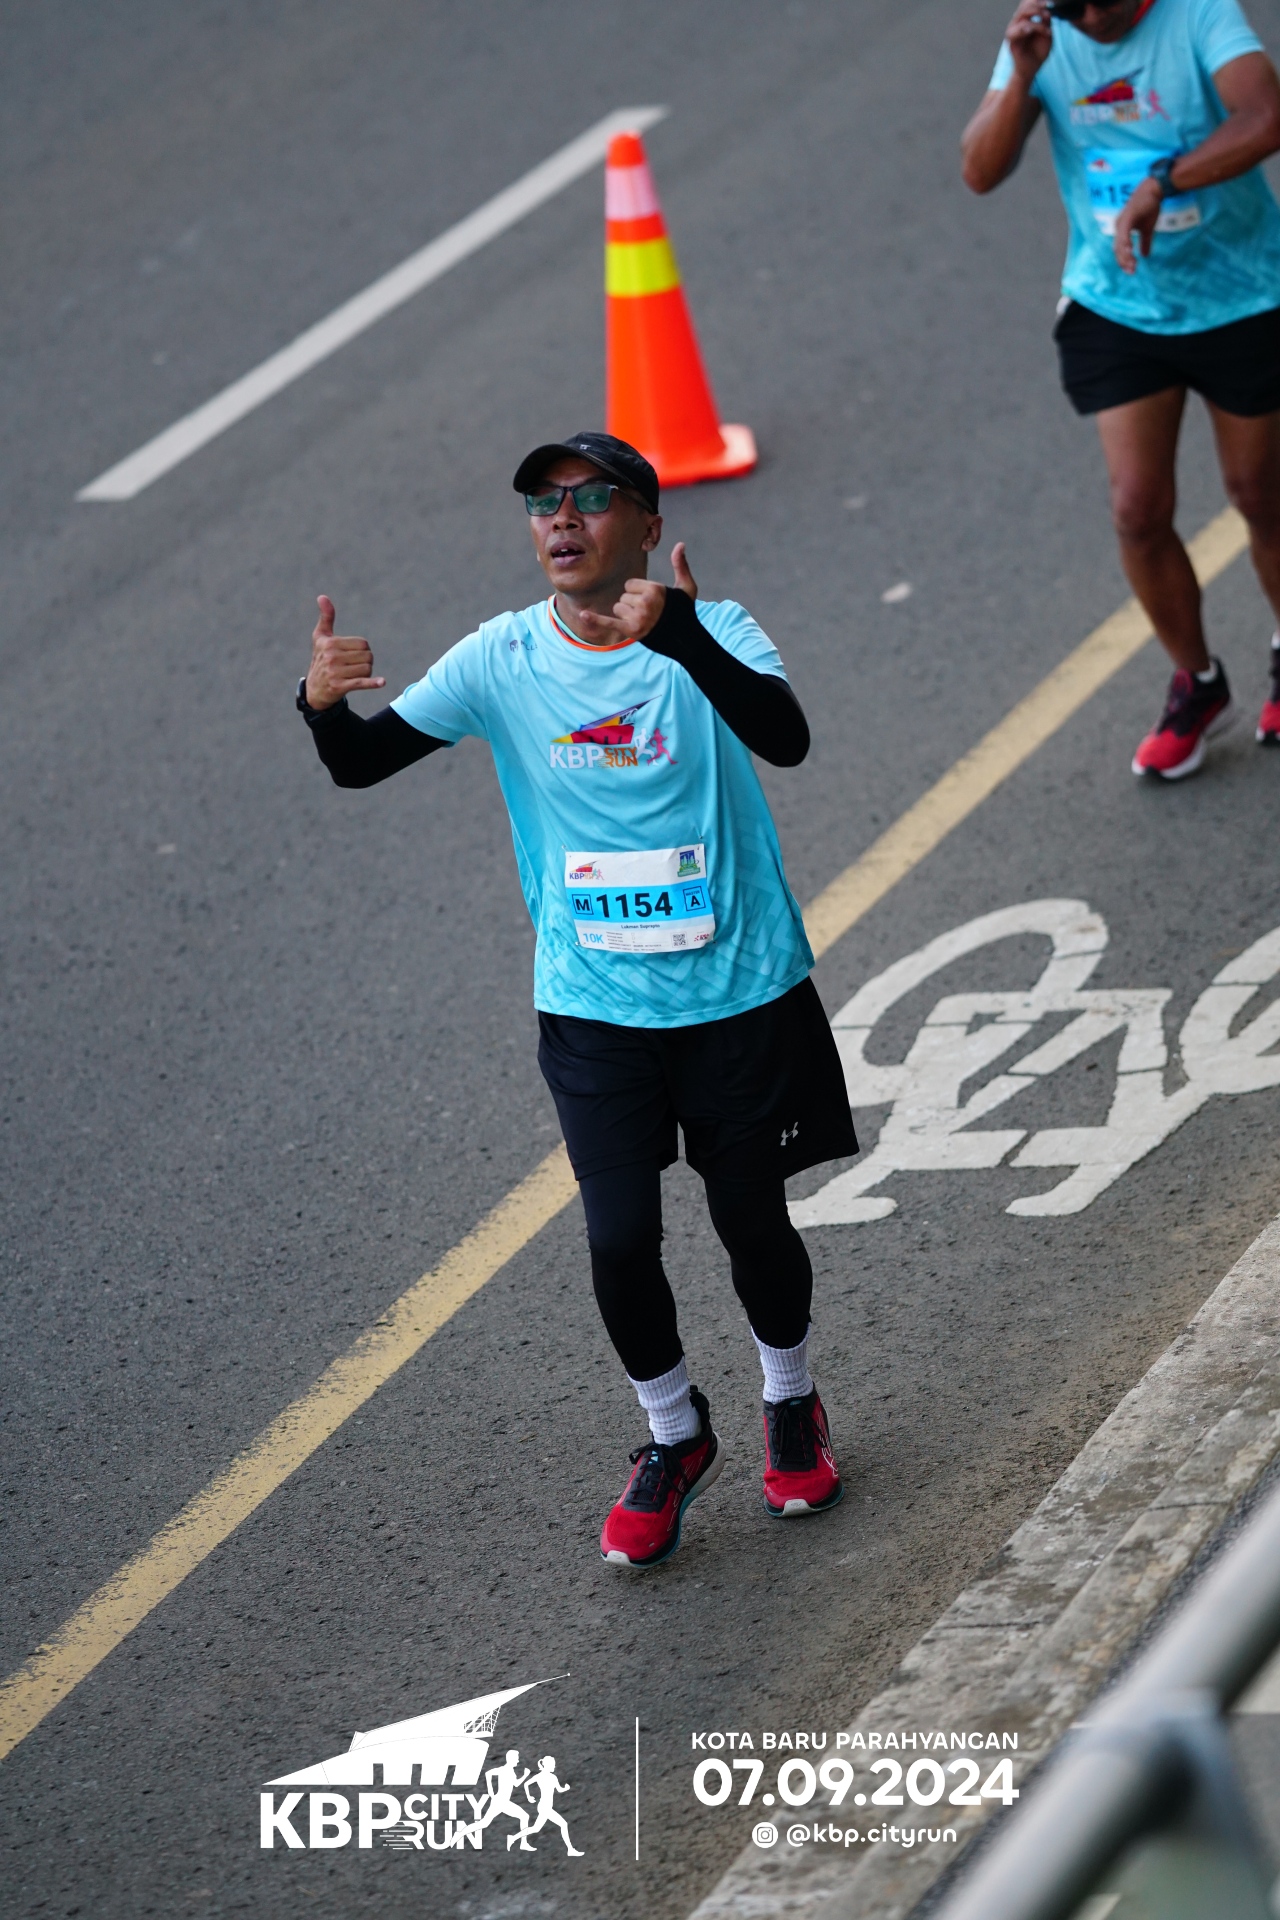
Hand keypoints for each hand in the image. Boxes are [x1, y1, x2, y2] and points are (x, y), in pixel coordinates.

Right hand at [305, 594, 385, 708]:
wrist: (314, 690)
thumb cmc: (320, 659)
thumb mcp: (320, 638)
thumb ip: (326, 617)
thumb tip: (323, 596)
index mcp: (330, 643)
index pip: (363, 644)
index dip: (363, 650)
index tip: (352, 656)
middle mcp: (331, 657)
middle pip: (367, 656)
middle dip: (366, 662)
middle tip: (353, 667)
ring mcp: (335, 672)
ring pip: (367, 669)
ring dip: (366, 674)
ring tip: (353, 676)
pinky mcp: (339, 687)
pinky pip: (361, 682)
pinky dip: (373, 683)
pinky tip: (382, 682)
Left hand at [570, 543, 698, 646]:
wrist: (685, 640)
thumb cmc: (684, 612)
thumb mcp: (687, 587)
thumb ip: (681, 565)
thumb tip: (680, 543)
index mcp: (655, 589)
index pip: (630, 585)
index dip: (638, 592)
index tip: (651, 601)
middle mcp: (646, 602)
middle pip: (623, 597)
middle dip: (632, 604)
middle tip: (648, 614)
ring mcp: (638, 617)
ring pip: (617, 609)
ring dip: (626, 615)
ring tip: (643, 621)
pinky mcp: (631, 631)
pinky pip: (609, 622)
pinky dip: (595, 620)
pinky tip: (583, 615)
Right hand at [1006, 0, 1051, 81]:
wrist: (1032, 70)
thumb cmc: (1038, 52)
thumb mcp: (1047, 34)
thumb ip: (1046, 22)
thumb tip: (1048, 9)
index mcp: (1024, 20)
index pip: (1027, 4)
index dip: (1036, 1)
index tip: (1048, 3)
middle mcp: (1016, 24)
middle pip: (1024, 6)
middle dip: (1037, 6)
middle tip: (1048, 14)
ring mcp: (1012, 32)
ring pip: (1021, 15)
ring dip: (1036, 16)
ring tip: (1046, 25)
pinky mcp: (1011, 41)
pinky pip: (1018, 29)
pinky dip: (1029, 28)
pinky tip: (1038, 31)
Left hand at [1114, 175, 1162, 271]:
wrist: (1154, 190)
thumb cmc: (1149, 207)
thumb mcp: (1147, 229)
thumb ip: (1145, 242)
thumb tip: (1145, 256)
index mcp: (1122, 230)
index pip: (1120, 250)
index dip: (1124, 261)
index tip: (1131, 271)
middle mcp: (1119, 227)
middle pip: (1117, 249)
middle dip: (1124, 261)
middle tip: (1131, 272)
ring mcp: (1122, 222)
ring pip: (1120, 243)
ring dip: (1125, 255)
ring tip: (1131, 265)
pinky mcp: (1127, 217)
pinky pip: (1124, 232)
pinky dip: (1125, 242)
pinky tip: (1129, 251)